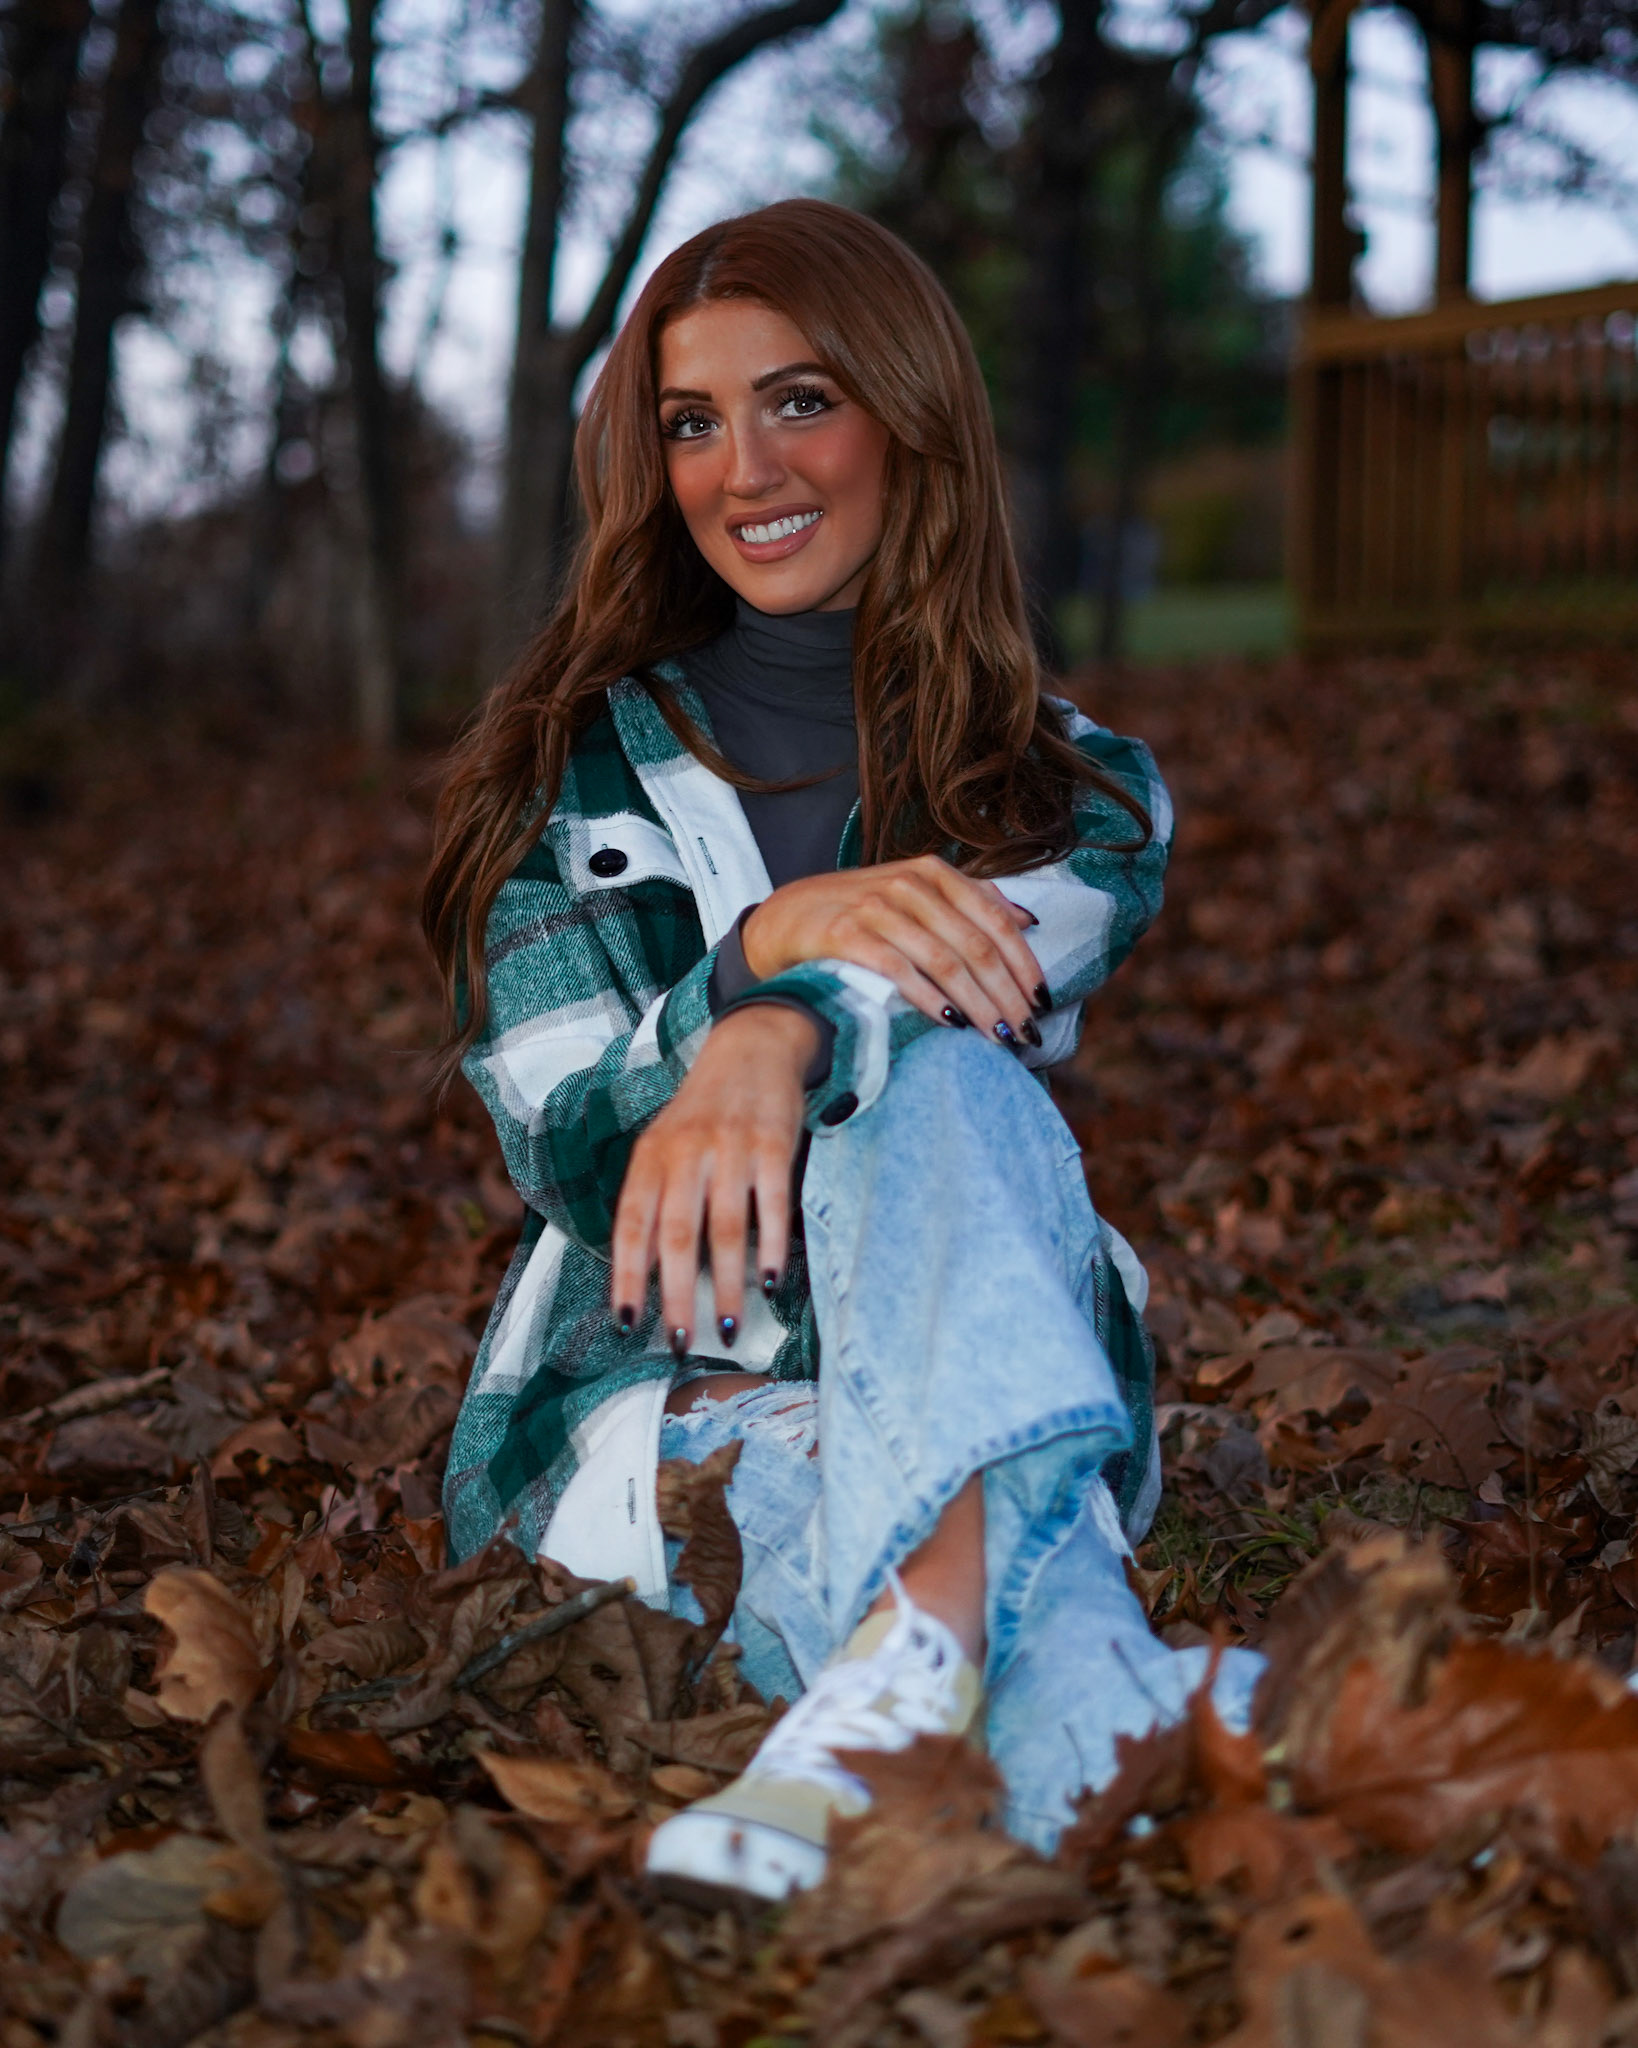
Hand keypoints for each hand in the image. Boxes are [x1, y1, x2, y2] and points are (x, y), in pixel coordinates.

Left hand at [610, 1004, 817, 1349]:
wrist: (750, 1047)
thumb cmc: (701, 1114)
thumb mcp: (664, 1149)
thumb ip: (654, 1204)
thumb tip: (646, 1274)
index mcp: (650, 1157)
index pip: (632, 1225)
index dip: (627, 1276)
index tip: (626, 1323)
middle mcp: (685, 1152)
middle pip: (679, 1234)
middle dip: (679, 1294)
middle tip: (682, 1341)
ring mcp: (730, 1147)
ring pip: (726, 1227)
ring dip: (728, 1283)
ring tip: (730, 1327)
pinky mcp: (773, 1143)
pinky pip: (771, 1203)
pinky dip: (772, 1244)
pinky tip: (771, 1281)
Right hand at [741, 855, 1045, 1045]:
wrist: (787, 917)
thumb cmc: (860, 911)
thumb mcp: (916, 893)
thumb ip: (970, 900)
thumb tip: (1027, 919)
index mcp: (935, 873)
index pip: (995, 920)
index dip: (1024, 964)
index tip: (1042, 1002)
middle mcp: (910, 884)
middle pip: (975, 946)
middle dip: (1007, 994)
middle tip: (1026, 1032)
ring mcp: (878, 907)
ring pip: (945, 962)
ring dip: (977, 1005)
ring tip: (996, 1037)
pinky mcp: (847, 934)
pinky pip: (901, 971)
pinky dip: (930, 1000)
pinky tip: (951, 1024)